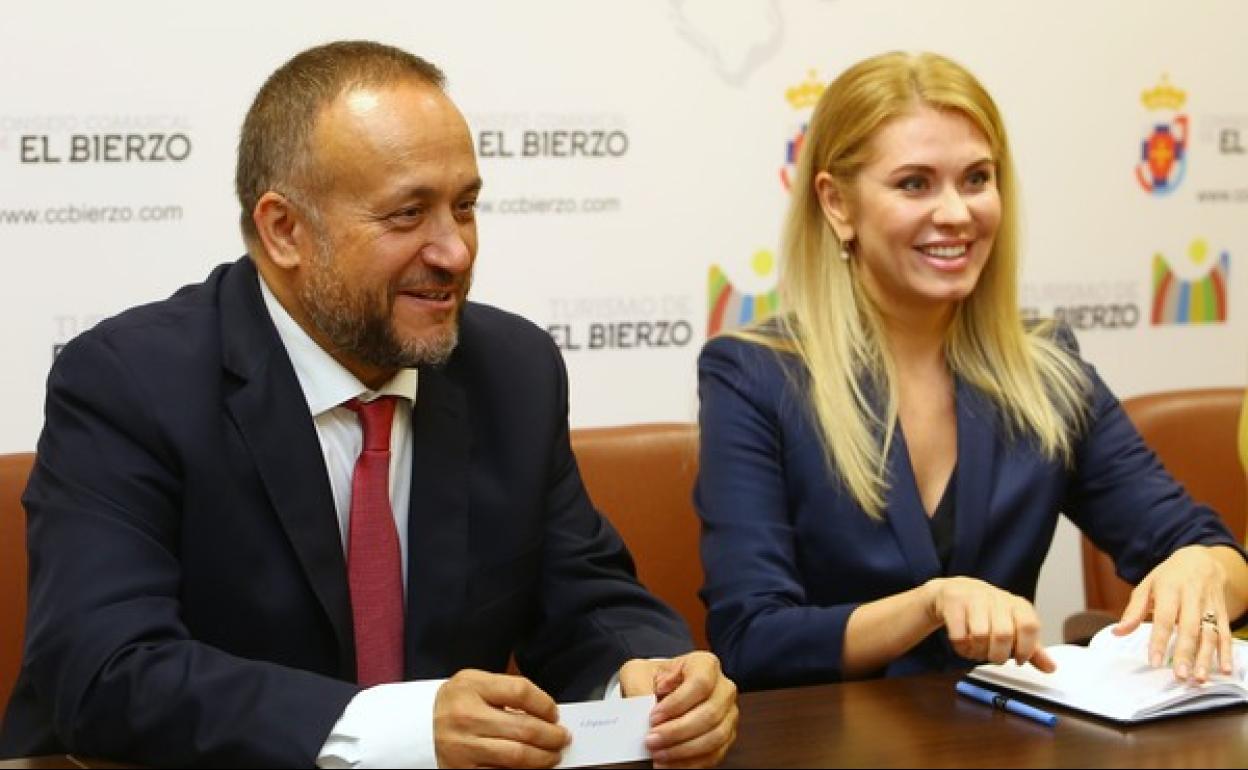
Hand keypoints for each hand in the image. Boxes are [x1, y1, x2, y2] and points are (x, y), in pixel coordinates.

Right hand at [433, 669, 569, 767]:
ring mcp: (463, 746)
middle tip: (562, 738)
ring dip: (543, 758)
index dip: (545, 704)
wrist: (419, 725)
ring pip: (516, 756)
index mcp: (471, 687)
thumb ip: (506, 689)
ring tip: (553, 755)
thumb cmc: (456, 701)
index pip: (521, 692)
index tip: (554, 712)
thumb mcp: (475, 681)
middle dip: (551, 736)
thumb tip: (546, 710)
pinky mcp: (462, 769)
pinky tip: (532, 767)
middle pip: (523, 728)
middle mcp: (466, 716)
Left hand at [618, 651, 737, 767]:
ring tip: (658, 755)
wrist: (660, 690)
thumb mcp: (638, 673)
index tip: (653, 717)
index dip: (677, 703)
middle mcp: (723, 688)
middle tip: (651, 741)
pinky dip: (691, 763)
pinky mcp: (726, 736)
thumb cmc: (652, 679)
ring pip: (715, 737)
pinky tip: (669, 764)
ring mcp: (728, 713)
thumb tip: (643, 711)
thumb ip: (638, 688)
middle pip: (710, 713)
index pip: (700, 683)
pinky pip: (715, 754)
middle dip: (677, 732)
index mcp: (705, 664)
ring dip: (684, 750)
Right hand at [925, 576, 1054, 671]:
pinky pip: (959, 635)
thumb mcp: (1013, 627)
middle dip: (998, 655)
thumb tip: (1051, 668)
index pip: (1029, 626)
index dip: (1025, 648)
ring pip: (980, 635)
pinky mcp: (953, 601)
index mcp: (1017, 605)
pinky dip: (962, 648)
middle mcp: (997, 598)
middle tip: (994, 658)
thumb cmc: (989, 613)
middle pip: (1003, 634)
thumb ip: (1032, 649)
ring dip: (978, 653)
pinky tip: (964, 646)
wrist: (956, 591)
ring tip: (977, 652)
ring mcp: (974, 598)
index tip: (1018, 659)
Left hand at [1114, 545, 1233, 682]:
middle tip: (1180, 675)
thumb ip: (1134, 610)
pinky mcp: (1222, 613)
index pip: (1163, 618)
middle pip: (1189, 628)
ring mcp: (1210, 605)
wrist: (1201, 559)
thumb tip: (1118, 631)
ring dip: (1206, 657)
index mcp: (1169, 589)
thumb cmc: (1169, 576)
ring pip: (1210, 633)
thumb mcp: (1147, 586)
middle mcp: (1192, 597)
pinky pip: (1225, 634)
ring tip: (1199, 678)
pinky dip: (1227, 653)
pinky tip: (1224, 670)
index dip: (1159, 640)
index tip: (1154, 661)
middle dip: (1185, 653)